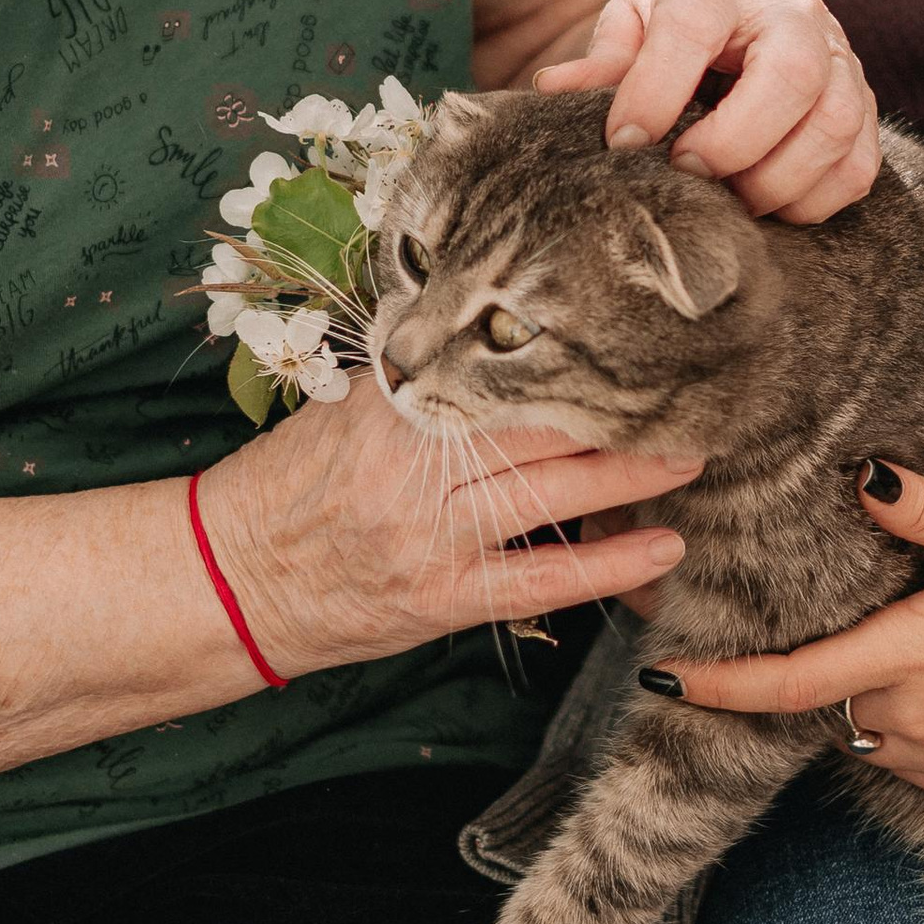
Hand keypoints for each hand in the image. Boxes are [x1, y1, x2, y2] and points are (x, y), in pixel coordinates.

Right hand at [198, 375, 698, 683]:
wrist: (231, 579)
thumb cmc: (289, 486)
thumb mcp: (340, 409)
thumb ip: (412, 375)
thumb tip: (478, 324)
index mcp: (391, 408)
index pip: (495, 368)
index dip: (566, 352)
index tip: (622, 330)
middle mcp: (416, 468)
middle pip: (539, 425)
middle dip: (616, 407)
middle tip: (685, 387)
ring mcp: (433, 537)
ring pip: (554, 495)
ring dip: (632, 474)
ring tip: (692, 454)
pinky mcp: (444, 599)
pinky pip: (543, 581)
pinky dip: (608, 566)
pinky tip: (664, 548)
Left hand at [535, 0, 878, 220]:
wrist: (745, 28)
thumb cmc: (678, 30)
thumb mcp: (632, 26)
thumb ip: (602, 58)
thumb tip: (555, 89)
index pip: (695, 22)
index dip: (655, 87)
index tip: (623, 142)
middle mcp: (794, 12)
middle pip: (794, 74)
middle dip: (734, 140)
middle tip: (686, 170)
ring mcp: (842, 61)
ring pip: (835, 126)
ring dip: (775, 179)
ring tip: (726, 197)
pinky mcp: (867, 112)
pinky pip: (857, 169)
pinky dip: (809, 201)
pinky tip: (764, 201)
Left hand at [653, 459, 923, 798]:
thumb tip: (863, 476)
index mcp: (915, 653)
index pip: (790, 682)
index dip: (720, 684)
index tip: (664, 678)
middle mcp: (919, 718)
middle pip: (828, 699)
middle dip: (820, 666)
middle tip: (858, 619)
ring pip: (867, 731)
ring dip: (867, 696)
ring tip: (918, 646)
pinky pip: (911, 760)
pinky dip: (908, 727)